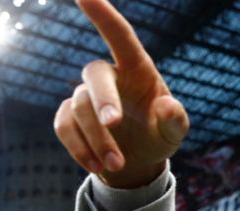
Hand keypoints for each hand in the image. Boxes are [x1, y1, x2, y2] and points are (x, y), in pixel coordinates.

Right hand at [53, 0, 188, 187]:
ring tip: (117, 165)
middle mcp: (109, 76)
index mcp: (137, 69)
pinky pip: (64, 127)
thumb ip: (175, 120)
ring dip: (97, 139)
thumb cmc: (159, 136)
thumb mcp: (174, 133)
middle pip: (94, 75)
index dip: (102, 14)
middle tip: (114, 125)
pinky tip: (98, 166)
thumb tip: (168, 106)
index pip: (119, 36)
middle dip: (102, 100)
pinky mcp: (69, 117)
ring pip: (79, 108)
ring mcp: (85, 96)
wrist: (137, 164)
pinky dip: (79, 148)